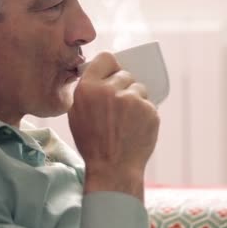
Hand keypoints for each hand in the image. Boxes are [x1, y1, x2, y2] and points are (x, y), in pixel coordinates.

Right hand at [68, 52, 159, 200]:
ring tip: (126, 120)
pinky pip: (149, 103)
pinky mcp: (150, 110)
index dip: (110, 66)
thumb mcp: (77, 114)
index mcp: (89, 88)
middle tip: (118, 106)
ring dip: (135, 99)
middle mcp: (111, 90)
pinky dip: (144, 113)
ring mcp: (132, 100)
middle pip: (124, 73)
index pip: (106, 58)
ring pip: (139, 87)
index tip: (112, 74)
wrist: (113, 169)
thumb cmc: (92, 143)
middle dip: (123, 86)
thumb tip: (101, 75)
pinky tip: (135, 127)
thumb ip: (88, 91)